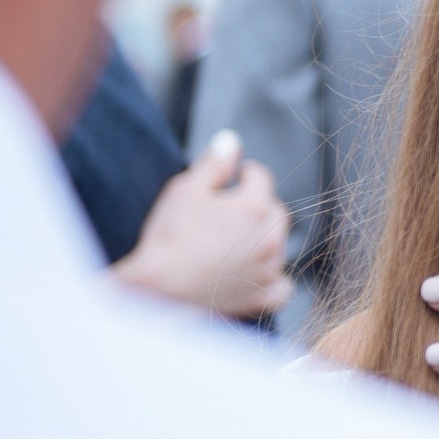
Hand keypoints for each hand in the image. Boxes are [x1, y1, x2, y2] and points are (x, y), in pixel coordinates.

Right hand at [111, 130, 292, 317]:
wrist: (156, 292)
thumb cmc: (168, 238)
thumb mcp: (185, 191)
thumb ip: (214, 164)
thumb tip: (231, 140)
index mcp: (255, 206)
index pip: (260, 177)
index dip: (243, 175)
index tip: (232, 179)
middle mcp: (271, 236)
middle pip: (274, 211)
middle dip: (256, 207)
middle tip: (228, 214)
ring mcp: (270, 269)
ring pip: (278, 246)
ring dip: (263, 241)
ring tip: (233, 245)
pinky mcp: (263, 298)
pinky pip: (282, 287)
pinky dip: (272, 280)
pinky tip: (255, 276)